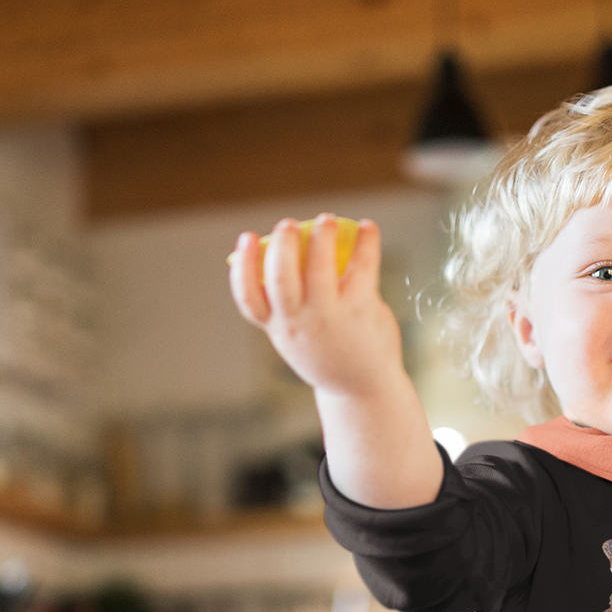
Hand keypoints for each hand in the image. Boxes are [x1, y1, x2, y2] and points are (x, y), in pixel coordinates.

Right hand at [229, 214, 403, 400]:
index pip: (250, 298)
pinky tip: (367, 227)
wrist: (363, 391)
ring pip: (318, 268)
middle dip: (282, 245)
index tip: (245, 238)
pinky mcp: (359, 311)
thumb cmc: (330, 354)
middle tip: (288, 224)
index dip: (244, 266)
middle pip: (280, 278)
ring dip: (321, 237)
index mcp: (279, 328)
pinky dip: (365, 243)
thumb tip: (297, 250)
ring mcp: (329, 318)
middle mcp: (299, 324)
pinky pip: (361, 268)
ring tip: (326, 220)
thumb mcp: (300, 336)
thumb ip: (293, 304)